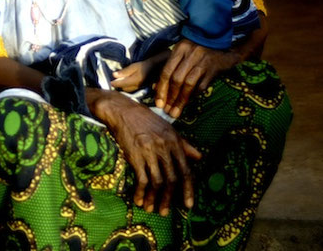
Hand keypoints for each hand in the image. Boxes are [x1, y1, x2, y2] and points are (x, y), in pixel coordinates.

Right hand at [93, 91, 200, 215]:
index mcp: (175, 142)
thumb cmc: (146, 120)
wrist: (122, 110)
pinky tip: (138, 199)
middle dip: (168, 199)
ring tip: (151, 209)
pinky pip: (141, 179)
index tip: (188, 205)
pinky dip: (141, 192)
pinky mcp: (135, 155)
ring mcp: (149, 152)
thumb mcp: (168, 128)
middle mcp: (164, 147)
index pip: (186, 170)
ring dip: (154, 199)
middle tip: (164, 212)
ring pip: (157, 182)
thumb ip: (184, 144)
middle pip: (171, 179)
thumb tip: (200, 157)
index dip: (188, 190)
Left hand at [110, 61, 149, 91]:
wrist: (155, 68)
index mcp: (134, 81)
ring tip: (118, 83)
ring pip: (127, 90)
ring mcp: (138, 88)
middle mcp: (136, 86)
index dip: (115, 83)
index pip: (121, 84)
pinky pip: (131, 89)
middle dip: (118, 86)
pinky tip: (125, 84)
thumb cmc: (143, 66)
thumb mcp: (133, 67)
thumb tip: (113, 75)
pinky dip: (126, 87)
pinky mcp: (140, 88)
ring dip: (122, 87)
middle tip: (113, 82)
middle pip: (124, 89)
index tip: (109, 82)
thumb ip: (124, 72)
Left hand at [155, 39, 239, 117]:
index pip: (166, 71)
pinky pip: (201, 86)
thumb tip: (157, 87)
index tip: (158, 102)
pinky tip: (188, 102)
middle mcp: (191, 55)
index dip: (161, 88)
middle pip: (176, 79)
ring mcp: (203, 62)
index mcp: (180, 49)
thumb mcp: (181, 51)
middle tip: (167, 110)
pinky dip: (194, 95)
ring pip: (188, 84)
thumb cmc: (195, 47)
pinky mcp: (214, 69)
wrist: (218, 40)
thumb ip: (170, 66)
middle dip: (170, 97)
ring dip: (181, 100)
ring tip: (176, 111)